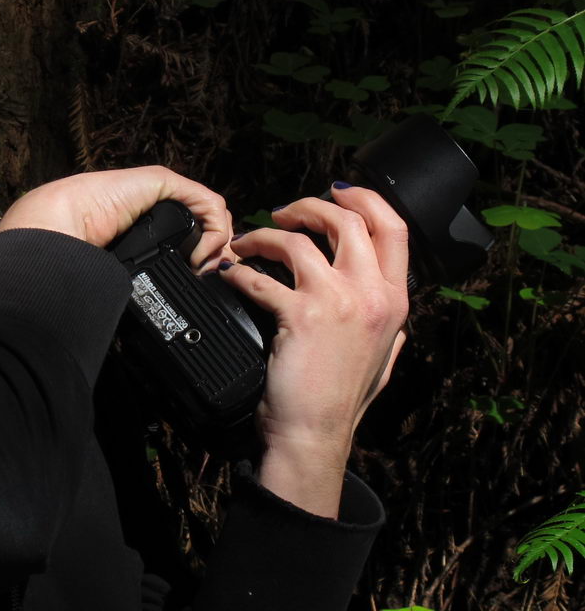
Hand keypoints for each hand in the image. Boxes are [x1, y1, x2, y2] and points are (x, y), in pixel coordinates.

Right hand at [0, 166, 230, 270]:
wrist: (63, 224)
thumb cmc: (80, 244)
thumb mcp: (126, 269)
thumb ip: (143, 275)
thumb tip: (160, 309)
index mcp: (152, 222)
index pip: (195, 233)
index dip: (208, 255)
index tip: (207, 279)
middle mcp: (161, 204)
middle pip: (209, 223)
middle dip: (218, 250)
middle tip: (211, 275)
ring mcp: (164, 192)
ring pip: (213, 212)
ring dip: (218, 242)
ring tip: (202, 266)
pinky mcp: (165, 182)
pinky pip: (206, 201)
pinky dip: (213, 228)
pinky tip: (199, 251)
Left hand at [220, 184, 408, 515]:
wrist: (314, 434)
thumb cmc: (340, 399)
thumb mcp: (384, 359)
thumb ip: (390, 327)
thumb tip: (391, 306)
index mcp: (395, 300)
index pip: (394, 227)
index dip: (364, 198)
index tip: (337, 189)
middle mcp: (373, 295)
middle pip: (348, 219)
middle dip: (310, 204)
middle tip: (281, 211)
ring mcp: (339, 303)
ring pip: (300, 240)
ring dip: (265, 234)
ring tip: (246, 243)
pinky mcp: (301, 316)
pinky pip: (262, 277)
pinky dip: (239, 271)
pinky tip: (229, 275)